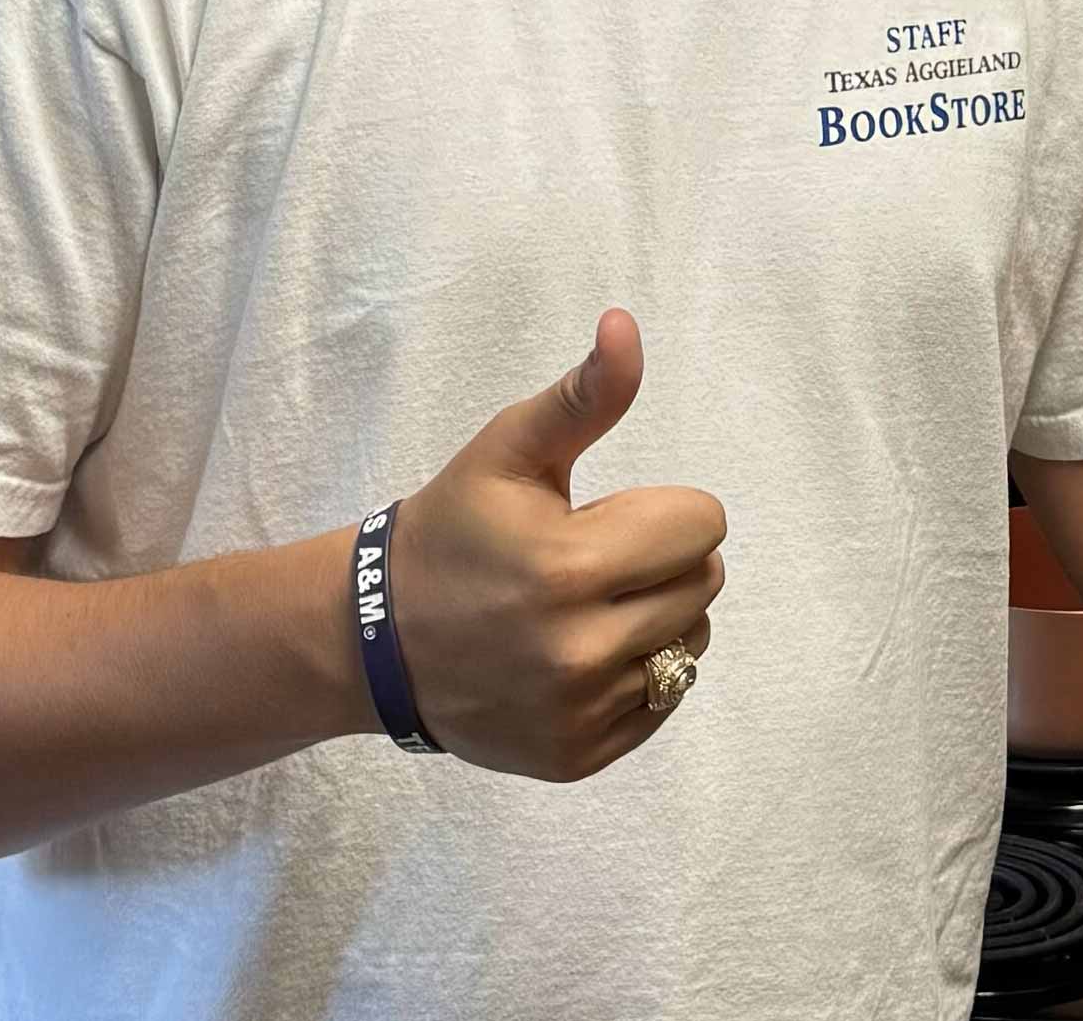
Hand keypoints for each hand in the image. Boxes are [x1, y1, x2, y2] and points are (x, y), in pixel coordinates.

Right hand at [387, 312, 725, 780]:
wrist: (379, 641)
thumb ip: (584, 394)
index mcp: (570, 569)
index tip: (609, 516)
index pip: (703, 525)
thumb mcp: (512, 449)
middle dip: (663, 559)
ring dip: (657, 617)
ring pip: (689, 645)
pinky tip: (583, 653)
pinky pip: (660, 702)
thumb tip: (625, 324)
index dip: (663, 510)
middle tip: (597, 559)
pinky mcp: (576, 757)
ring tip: (589, 605)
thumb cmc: (455, 529)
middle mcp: (579, 653)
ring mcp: (578, 715)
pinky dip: (637, 673)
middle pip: (703, 584)